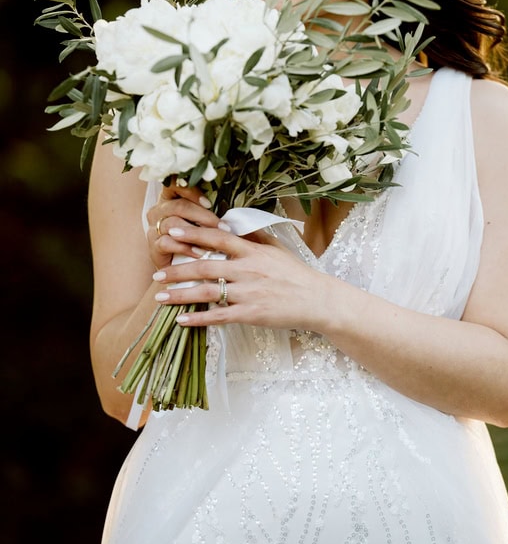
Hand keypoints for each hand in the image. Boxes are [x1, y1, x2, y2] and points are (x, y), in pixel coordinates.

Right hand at [146, 181, 222, 269]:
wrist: (186, 270)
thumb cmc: (199, 241)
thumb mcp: (207, 223)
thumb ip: (213, 212)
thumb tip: (233, 211)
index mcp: (171, 197)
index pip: (174, 184)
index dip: (190, 190)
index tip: (209, 203)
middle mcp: (159, 210)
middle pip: (179, 206)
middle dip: (203, 217)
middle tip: (223, 228)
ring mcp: (153, 228)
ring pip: (173, 224)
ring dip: (196, 234)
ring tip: (213, 243)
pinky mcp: (153, 246)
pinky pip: (167, 242)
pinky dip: (185, 247)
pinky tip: (199, 253)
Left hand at [150, 221, 333, 333]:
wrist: (317, 300)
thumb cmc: (295, 273)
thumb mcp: (275, 248)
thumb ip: (252, 237)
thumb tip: (230, 222)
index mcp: (253, 250)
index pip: (217, 237)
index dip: (193, 233)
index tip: (171, 231)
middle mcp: (248, 269)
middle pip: (204, 265)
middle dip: (176, 269)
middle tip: (156, 272)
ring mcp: (249, 292)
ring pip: (206, 292)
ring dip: (180, 294)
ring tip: (159, 296)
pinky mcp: (251, 314)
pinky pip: (219, 317)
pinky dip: (198, 319)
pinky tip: (181, 321)